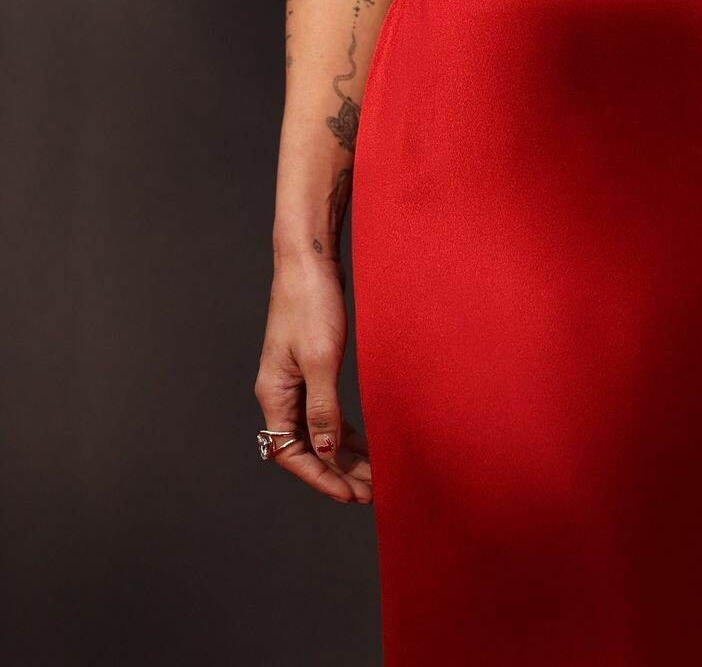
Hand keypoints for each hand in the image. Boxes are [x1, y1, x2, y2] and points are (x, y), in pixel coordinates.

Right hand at [255, 255, 372, 503]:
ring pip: (317, 432)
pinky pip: (324, 412)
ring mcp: (295, 381)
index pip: (291, 454)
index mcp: (274, 394)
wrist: (309, 259)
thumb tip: (326, 450)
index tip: (351, 495)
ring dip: (343, 455)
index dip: (321, 478)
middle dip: (337, 473)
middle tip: (372, 492)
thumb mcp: (320, 358)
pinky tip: (365, 442)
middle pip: (305, 448)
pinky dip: (344, 430)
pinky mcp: (311, 368)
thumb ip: (322, 407)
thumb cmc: (311, 302)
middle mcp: (281, 393)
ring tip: (373, 475)